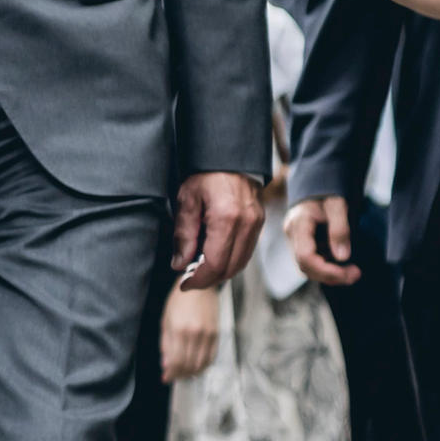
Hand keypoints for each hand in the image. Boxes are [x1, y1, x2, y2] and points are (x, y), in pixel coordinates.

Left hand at [158, 284, 222, 383]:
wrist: (199, 287)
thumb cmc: (178, 302)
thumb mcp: (165, 321)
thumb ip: (166, 344)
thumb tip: (166, 365)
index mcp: (179, 331)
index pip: (176, 361)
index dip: (171, 373)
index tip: (166, 379)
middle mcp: (194, 334)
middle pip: (188, 364)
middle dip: (180, 374)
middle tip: (174, 377)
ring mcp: (207, 335)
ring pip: (201, 363)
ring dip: (191, 372)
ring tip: (183, 373)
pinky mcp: (216, 334)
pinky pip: (211, 356)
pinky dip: (203, 365)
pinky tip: (196, 366)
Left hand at [174, 170, 264, 286]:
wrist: (230, 156)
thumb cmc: (204, 175)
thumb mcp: (186, 201)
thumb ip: (183, 235)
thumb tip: (180, 265)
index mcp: (226, 219)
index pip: (214, 264)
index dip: (198, 279)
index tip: (184, 284)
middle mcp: (247, 224)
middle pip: (230, 268)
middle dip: (208, 280)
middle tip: (189, 280)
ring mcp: (257, 224)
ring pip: (240, 263)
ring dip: (220, 273)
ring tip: (198, 271)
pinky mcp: (259, 223)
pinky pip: (246, 252)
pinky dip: (230, 261)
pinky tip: (213, 258)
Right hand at [286, 192, 359, 288]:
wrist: (318, 183)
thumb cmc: (327, 190)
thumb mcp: (338, 205)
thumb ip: (340, 229)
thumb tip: (342, 257)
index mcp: (298, 224)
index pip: (305, 257)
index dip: (326, 270)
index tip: (348, 273)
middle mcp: (292, 234)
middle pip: (305, 266)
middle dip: (331, 276)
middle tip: (356, 275)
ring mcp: (296, 239)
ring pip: (309, 267)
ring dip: (331, 274)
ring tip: (353, 272)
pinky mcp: (303, 242)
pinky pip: (313, 261)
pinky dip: (329, 267)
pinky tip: (344, 264)